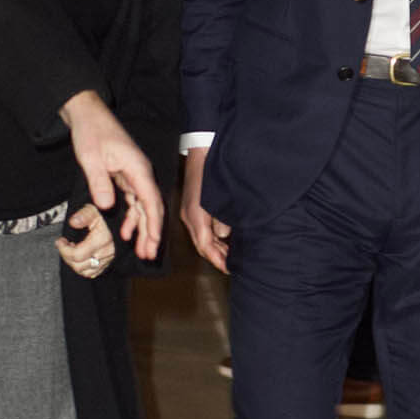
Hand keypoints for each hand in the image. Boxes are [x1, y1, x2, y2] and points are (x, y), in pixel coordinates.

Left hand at [55, 202, 116, 278]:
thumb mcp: (94, 209)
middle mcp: (106, 252)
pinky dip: (83, 268)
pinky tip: (81, 257)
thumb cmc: (105, 213)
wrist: (118, 217)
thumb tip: (73, 222)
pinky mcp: (109, 263)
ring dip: (74, 264)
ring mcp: (108, 259)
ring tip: (72, 251)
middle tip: (64, 246)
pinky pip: (93, 273)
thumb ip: (83, 215)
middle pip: (79, 266)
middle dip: (67, 257)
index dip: (64, 250)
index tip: (60, 241)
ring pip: (85, 272)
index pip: (77, 255)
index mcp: (102, 240)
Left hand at [59, 90, 162, 260]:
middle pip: (152, 207)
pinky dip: (133, 218)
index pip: (151, 201)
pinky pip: (134, 201)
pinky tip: (127, 233)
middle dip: (152, 232)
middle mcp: (141, 173)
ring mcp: (135, 175)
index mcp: (137, 169)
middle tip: (149, 255)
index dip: (154, 224)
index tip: (154, 243)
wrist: (88, 115)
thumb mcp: (90, 158)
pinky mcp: (127, 177)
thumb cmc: (91, 133)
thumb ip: (99, 183)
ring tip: (142, 251)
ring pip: (144, 207)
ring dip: (144, 228)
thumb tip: (107, 207)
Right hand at [180, 146, 230, 272]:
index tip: (229, 268)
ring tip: (228, 255)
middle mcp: (189, 216)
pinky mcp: (192, 207)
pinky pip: (200, 228)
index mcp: (195, 216)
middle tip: (231, 265)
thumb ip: (222, 220)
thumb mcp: (221, 198)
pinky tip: (221, 238)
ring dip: (213, 248)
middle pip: (201, 245)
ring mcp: (188, 211)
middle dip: (215, 257)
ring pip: (200, 237)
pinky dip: (210, 238)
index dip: (217, 259)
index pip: (205, 246)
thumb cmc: (213, 172)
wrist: (202, 150)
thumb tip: (224, 236)